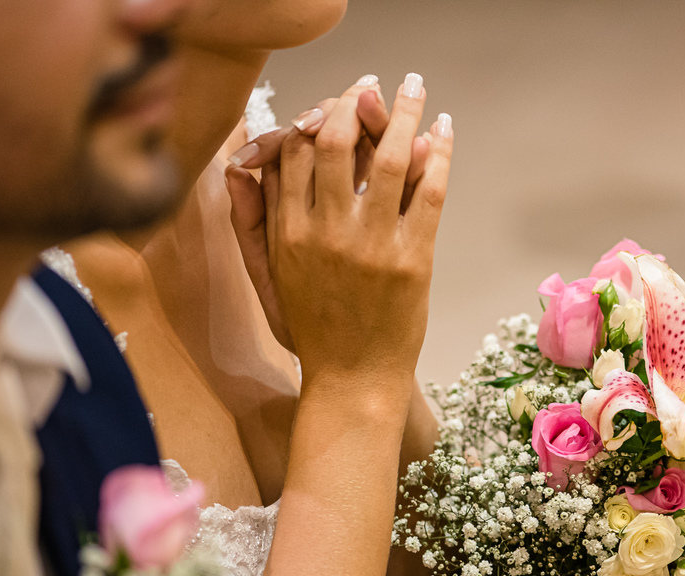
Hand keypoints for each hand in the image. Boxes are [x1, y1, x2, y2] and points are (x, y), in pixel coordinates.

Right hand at [225, 74, 452, 392]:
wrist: (352, 381)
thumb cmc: (312, 328)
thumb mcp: (268, 275)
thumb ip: (254, 219)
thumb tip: (242, 164)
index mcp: (287, 232)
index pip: (295, 150)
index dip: (315, 115)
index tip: (335, 102)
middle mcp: (325, 233)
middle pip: (335, 140)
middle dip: (354, 100)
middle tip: (372, 85)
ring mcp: (371, 246)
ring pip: (388, 158)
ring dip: (403, 114)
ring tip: (414, 89)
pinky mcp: (412, 261)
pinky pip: (430, 193)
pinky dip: (439, 155)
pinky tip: (443, 131)